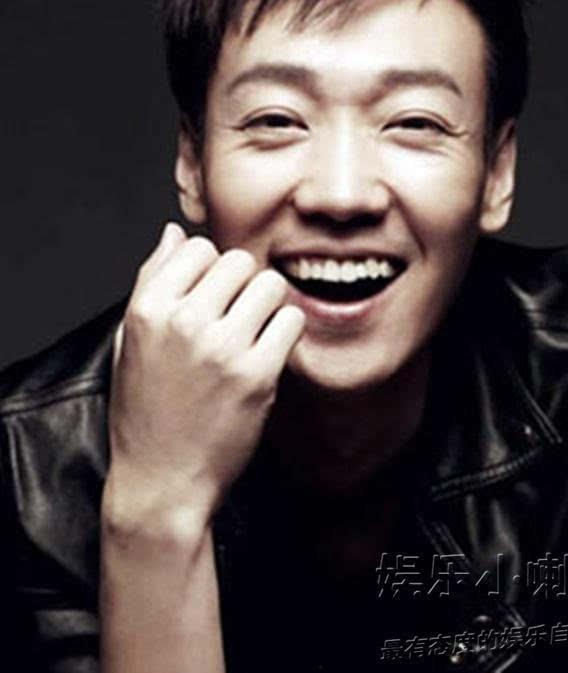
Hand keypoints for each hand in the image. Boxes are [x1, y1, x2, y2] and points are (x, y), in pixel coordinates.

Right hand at [104, 222, 304, 535]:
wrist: (162, 480)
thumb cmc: (144, 411)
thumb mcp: (130, 340)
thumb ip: (151, 281)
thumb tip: (174, 231)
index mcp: (148, 310)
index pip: (196, 247)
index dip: (208, 269)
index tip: (210, 295)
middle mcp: (184, 322)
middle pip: (238, 261)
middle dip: (241, 283)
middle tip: (236, 314)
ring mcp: (223, 348)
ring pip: (270, 285)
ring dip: (268, 304)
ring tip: (254, 331)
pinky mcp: (258, 375)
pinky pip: (292, 321)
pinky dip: (286, 331)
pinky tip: (268, 351)